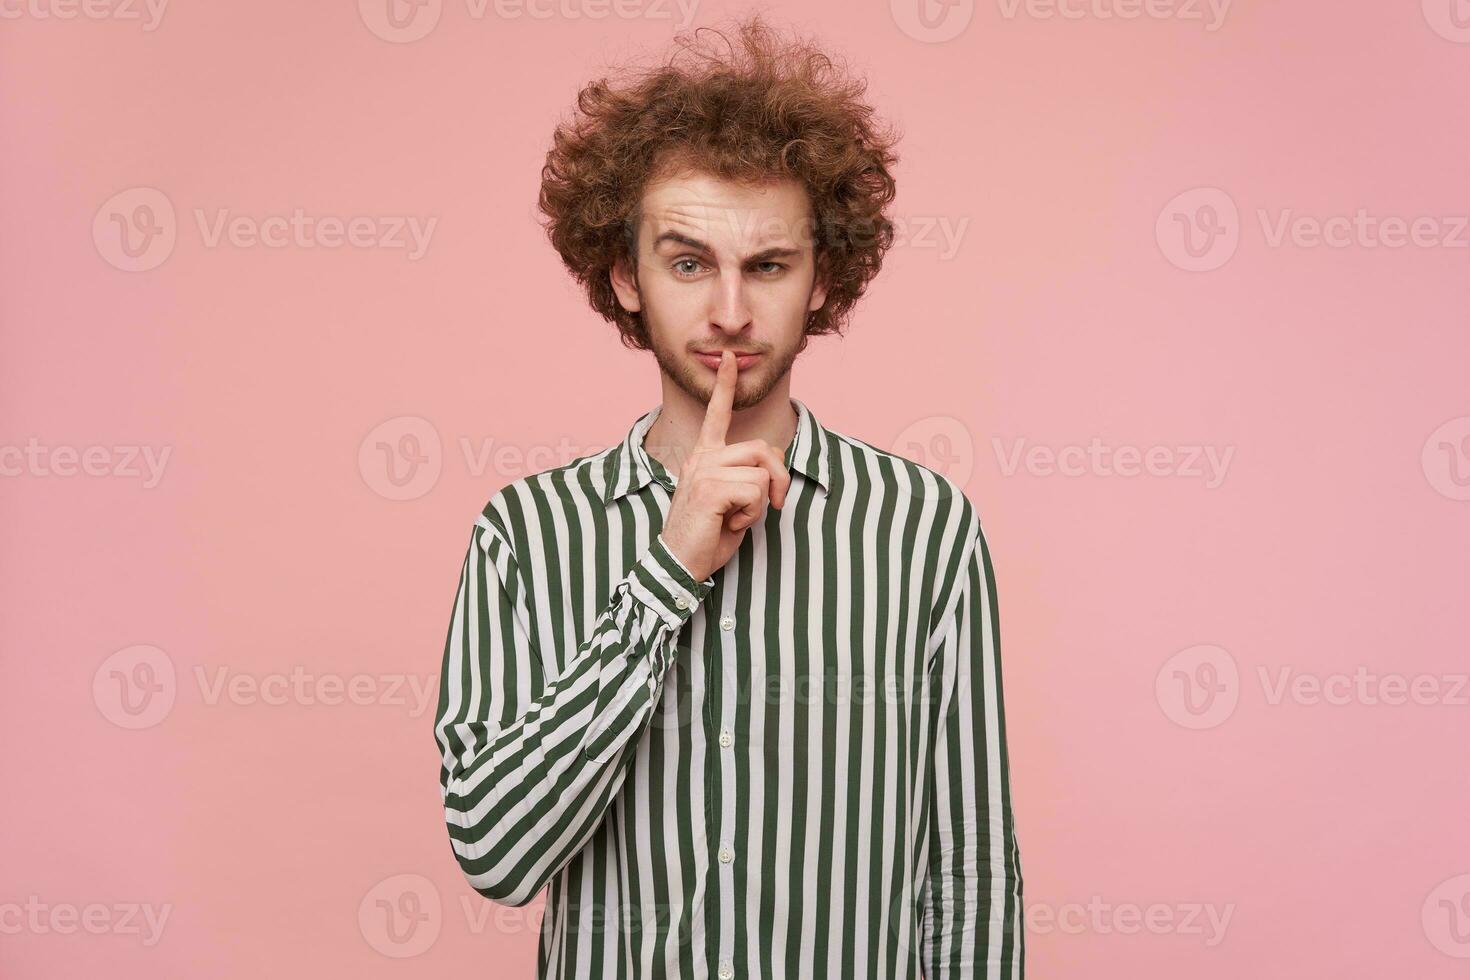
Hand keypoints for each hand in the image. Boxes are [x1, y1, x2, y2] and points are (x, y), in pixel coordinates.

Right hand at [658, 350, 791, 581]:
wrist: (678, 565)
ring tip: (737, 519)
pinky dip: (752, 515)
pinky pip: (755, 492)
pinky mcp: (709, 490)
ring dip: (761, 503)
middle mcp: (701, 459)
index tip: (730, 357)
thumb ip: (746, 479)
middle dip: (780, 478)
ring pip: (761, 472)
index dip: (724, 386)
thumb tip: (773, 469)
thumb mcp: (731, 503)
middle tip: (776, 505)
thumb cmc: (706, 537)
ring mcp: (703, 472)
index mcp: (703, 458)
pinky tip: (731, 525)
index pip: (717, 415)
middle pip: (761, 448)